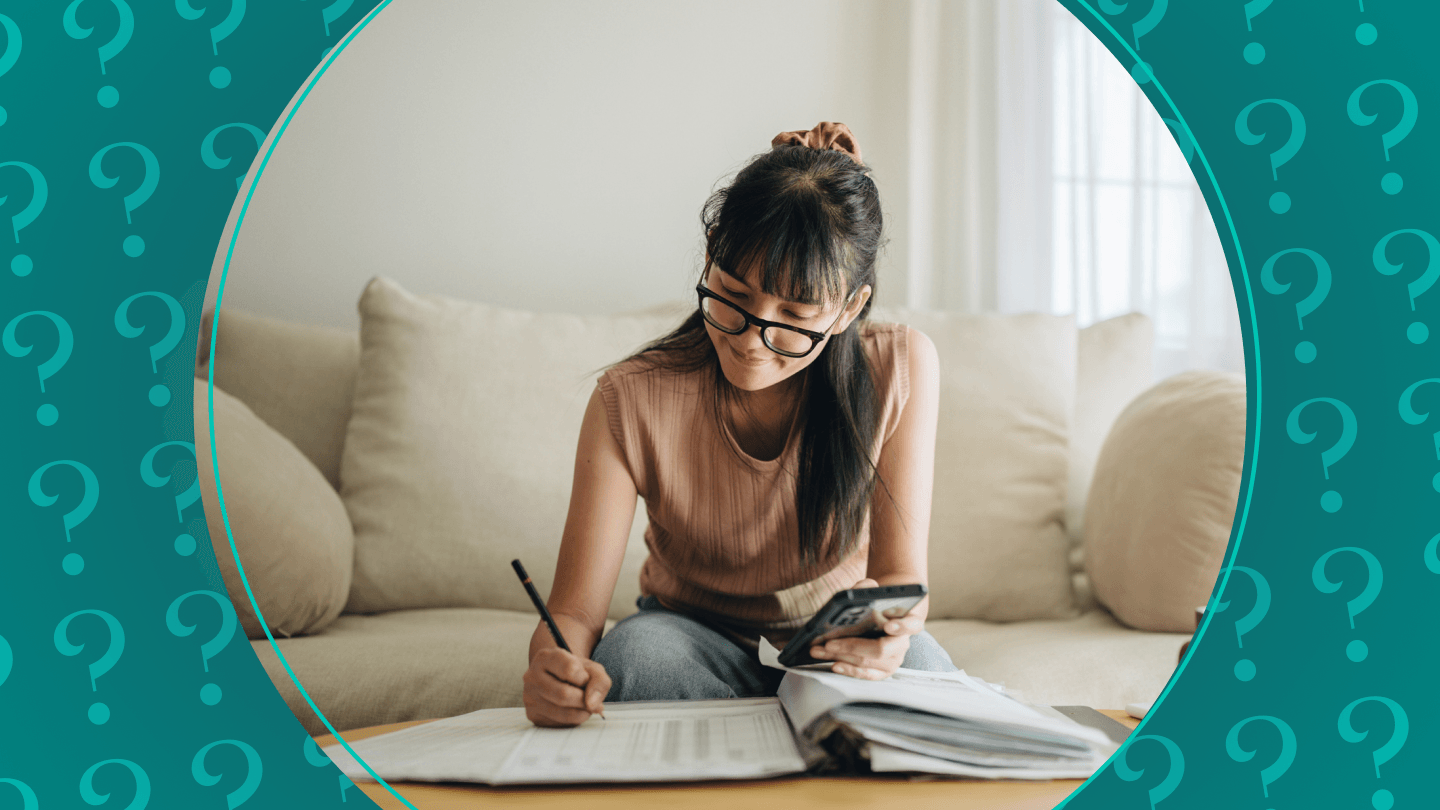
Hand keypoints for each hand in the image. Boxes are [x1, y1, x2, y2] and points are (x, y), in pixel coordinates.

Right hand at [521, 647, 610, 726]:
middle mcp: (531, 676)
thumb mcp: (592, 669)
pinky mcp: (532, 715)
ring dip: (581, 712)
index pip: (569, 669)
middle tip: (589, 698)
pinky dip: (573, 720)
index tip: (584, 678)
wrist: (559, 679)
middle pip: (564, 694)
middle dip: (584, 699)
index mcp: (545, 657)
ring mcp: (529, 697)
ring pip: (562, 713)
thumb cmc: (576, 673)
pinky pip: (559, 724)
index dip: (584, 678)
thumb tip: (592, 705)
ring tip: (582, 704)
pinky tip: (572, 710)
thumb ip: (599, 681)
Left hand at [808, 578, 923, 680]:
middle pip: (880, 649)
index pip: (912, 624)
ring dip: (841, 657)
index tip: (888, 625)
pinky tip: (834, 664)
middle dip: (852, 646)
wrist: (882, 619)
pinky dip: (849, 670)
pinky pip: (866, 674)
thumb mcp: (874, 593)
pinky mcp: (882, 672)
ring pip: (868, 662)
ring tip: (820, 650)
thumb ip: (868, 587)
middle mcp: (903, 643)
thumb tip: (860, 588)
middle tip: (830, 642)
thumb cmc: (878, 607)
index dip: (901, 626)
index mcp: (908, 622)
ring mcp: (893, 660)